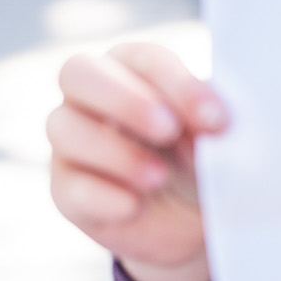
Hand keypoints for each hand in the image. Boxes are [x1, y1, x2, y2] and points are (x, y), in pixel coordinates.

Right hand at [47, 41, 228, 280]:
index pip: (144, 59)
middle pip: (78, 72)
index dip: (178, 85)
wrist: (191, 221)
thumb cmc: (203, 161)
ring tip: (158, 177)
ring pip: (63, 128)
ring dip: (115, 151)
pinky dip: (104, 195)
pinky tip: (136, 205)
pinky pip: (70, 186)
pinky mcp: (67, 191)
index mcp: (132, 69)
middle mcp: (90, 97)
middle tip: (169, 130)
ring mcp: (70, 143)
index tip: (217, 119)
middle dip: (125, 100)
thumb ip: (213, 124)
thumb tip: (216, 127)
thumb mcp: (216, 141)